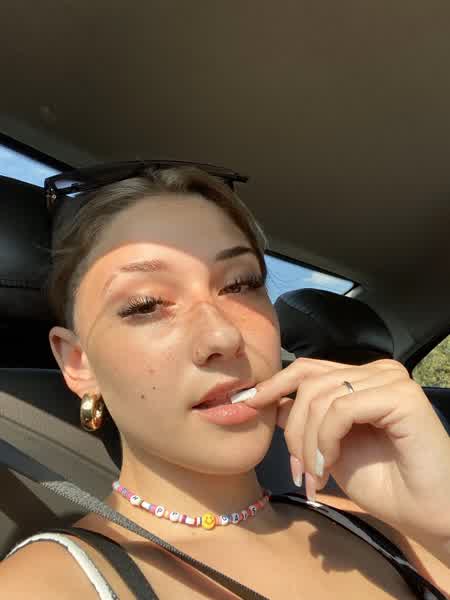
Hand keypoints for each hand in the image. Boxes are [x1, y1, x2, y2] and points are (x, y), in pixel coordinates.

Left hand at [246, 358, 449, 538]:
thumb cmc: (382, 484)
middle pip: (308, 382)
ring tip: (315, 476)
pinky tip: (329, 466)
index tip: (246, 403)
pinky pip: (341, 409)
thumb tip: (270, 402)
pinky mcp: (401, 394)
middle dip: (293, 429)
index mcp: (361, 378)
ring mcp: (390, 379)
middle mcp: (377, 371)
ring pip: (321, 396)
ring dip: (308, 442)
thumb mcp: (329, 448)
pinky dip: (326, 440)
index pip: (307, 370)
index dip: (274, 385)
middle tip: (297, 470)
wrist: (425, 514)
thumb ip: (306, 421)